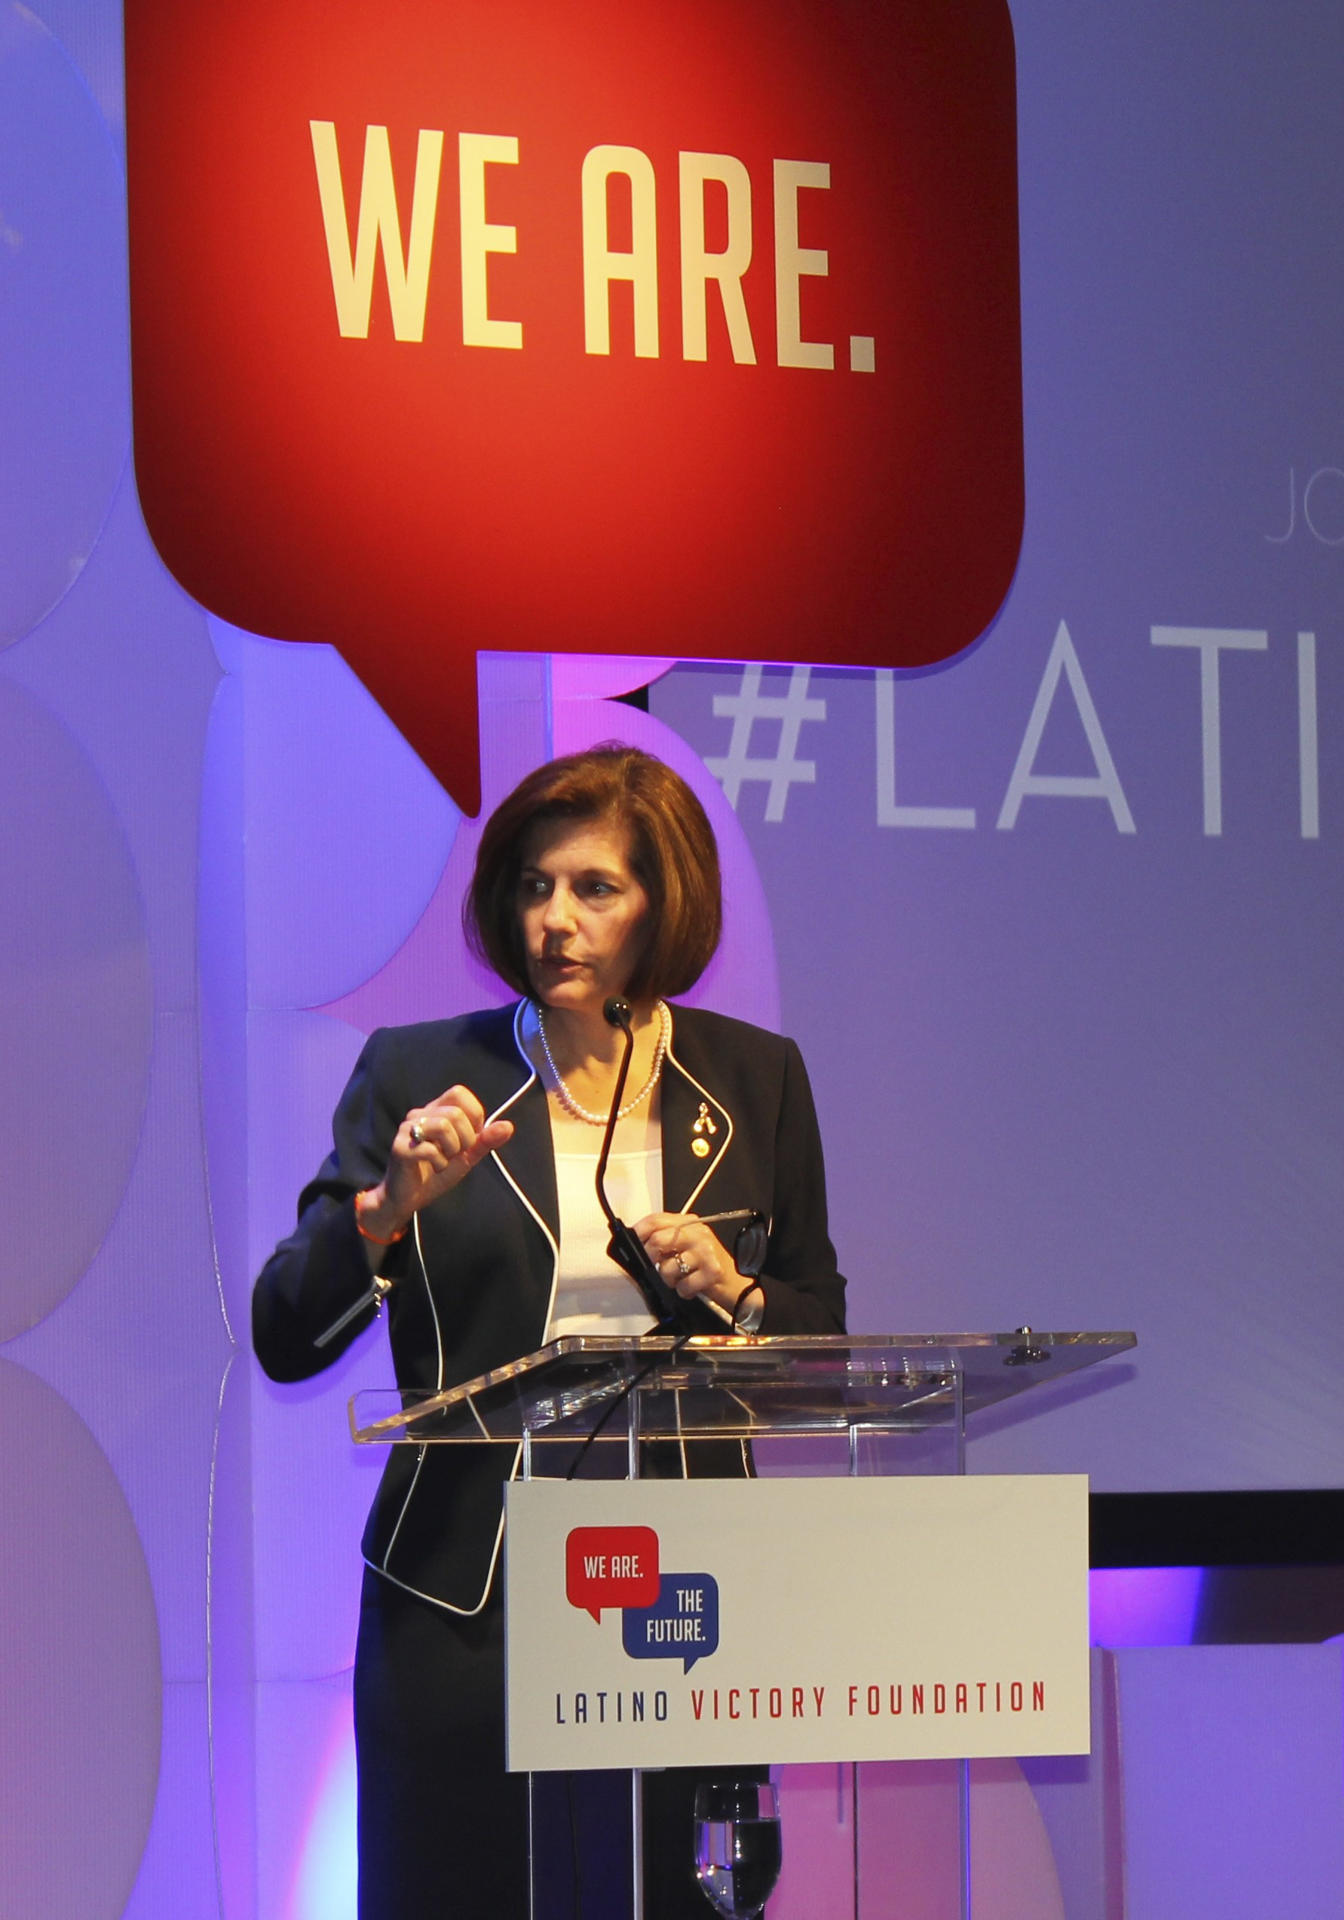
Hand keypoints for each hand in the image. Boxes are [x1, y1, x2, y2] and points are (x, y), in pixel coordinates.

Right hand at [360, 1087, 513, 1237]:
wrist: (408, 1199)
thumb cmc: (435, 1173)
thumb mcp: (467, 1156)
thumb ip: (485, 1141)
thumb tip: (508, 1126)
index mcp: (435, 1111)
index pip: (459, 1092)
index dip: (473, 1115)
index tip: (470, 1137)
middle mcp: (419, 1115)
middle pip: (455, 1112)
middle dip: (466, 1138)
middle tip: (456, 1154)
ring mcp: (407, 1130)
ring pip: (443, 1126)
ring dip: (452, 1149)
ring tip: (444, 1160)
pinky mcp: (400, 1149)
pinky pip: (430, 1149)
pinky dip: (439, 1163)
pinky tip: (434, 1168)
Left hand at [632, 1211, 762, 1320]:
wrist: (737, 1285)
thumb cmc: (709, 1266)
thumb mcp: (688, 1245)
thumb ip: (667, 1239)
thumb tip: (637, 1242)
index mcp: (690, 1223)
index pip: (656, 1219)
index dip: (640, 1231)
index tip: (633, 1242)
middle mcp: (698, 1234)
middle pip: (658, 1240)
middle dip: (651, 1258)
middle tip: (658, 1266)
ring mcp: (706, 1252)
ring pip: (668, 1267)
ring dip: (669, 1280)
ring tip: (681, 1279)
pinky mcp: (712, 1271)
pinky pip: (683, 1285)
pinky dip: (684, 1291)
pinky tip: (692, 1287)